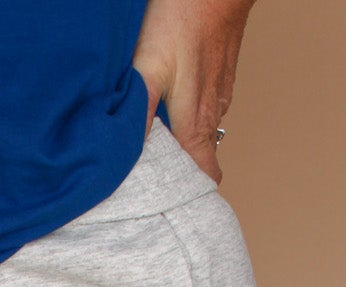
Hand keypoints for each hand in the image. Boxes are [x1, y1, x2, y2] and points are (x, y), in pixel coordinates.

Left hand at [132, 0, 256, 183]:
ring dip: (181, 143)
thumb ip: (140, 115)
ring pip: (201, 132)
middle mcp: (212, 114)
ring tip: (153, 146)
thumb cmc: (185, 17)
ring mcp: (218, 92)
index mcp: (196, 125)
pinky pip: (203, 106)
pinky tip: (167, 104)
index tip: (165, 209)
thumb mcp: (151, 68)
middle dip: (179, 175)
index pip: (203, 179)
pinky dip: (186, 114)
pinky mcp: (218, 72)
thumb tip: (126, 161)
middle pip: (200, 160)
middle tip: (150, 183)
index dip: (187, 198)